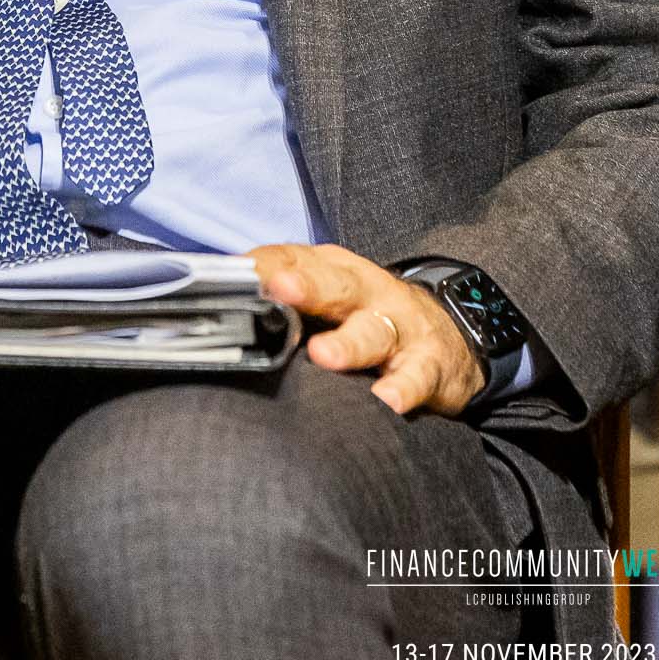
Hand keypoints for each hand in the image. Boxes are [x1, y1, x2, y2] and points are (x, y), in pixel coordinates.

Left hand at [249, 242, 484, 415]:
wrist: (448, 336)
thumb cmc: (365, 317)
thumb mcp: (326, 298)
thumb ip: (279, 303)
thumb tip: (211, 309)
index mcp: (330, 270)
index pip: (291, 258)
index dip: (263, 266)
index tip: (231, 275)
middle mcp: (363, 291)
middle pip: (333, 285)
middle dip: (306, 285)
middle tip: (279, 289)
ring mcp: (398, 325)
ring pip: (372, 331)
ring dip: (348, 342)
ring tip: (323, 356)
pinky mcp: (428, 363)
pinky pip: (415, 376)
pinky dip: (402, 388)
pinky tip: (386, 400)